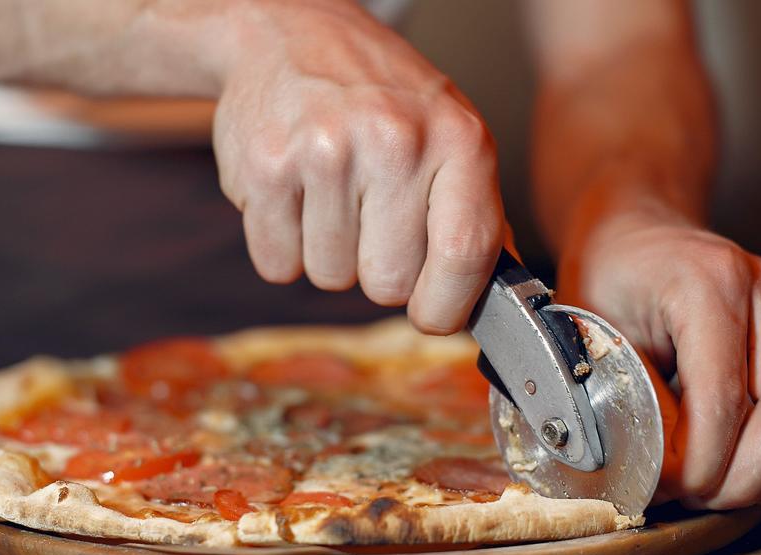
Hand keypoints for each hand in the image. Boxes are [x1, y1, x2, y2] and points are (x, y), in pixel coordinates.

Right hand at [212, 0, 505, 333]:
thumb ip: (475, 215)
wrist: (293, 36)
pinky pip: (278, 265)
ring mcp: (326, 152)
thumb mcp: (452, 134)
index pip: (464, 255)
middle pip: (389, 283)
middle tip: (369, 217)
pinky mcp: (266, 168)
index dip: (446, 305)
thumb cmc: (381, 95)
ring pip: (330, 278)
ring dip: (328, 254)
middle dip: (378, 269)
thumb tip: (494, 301)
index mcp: (458, 138)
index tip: (432, 313)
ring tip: (330, 193)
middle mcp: (395, 141)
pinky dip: (282, 245)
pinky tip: (294, 194)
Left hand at [557, 205, 760, 508]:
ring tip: (724, 491)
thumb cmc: (607, 278)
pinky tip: (757, 471)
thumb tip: (650, 473)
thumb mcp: (591, 332)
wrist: (634, 232)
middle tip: (697, 498)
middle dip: (744, 477)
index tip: (668, 488)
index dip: (701, 462)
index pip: (724, 398)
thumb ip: (622, 397)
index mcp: (706, 282)